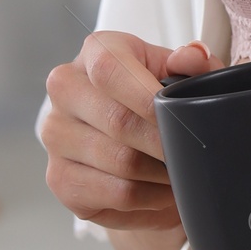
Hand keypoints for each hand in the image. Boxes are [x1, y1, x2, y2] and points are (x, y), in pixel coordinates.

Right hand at [41, 30, 221, 230]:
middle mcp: (66, 89)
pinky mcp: (60, 179)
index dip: (147, 97)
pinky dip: (152, 197)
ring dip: (163, 173)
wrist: (139, 146)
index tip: (181, 119)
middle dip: (164, 143)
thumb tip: (191, 57)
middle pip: (117, 121)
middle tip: (193, 152)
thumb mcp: (183, 75)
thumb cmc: (159, 103)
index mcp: (95, 52)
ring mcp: (55, 135)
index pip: (109, 70)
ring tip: (184, 171)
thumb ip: (194, 63)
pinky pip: (117, 194)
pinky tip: (165, 191)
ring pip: (120, 162)